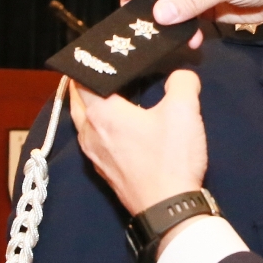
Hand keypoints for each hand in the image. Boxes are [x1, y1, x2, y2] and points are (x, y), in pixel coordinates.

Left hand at [68, 71, 207, 217]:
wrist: (168, 209)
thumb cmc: (170, 159)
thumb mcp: (184, 111)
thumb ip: (182, 82)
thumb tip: (181, 75)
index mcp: (101, 114)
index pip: (81, 79)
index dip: (89, 63)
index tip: (100, 53)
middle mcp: (90, 134)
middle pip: (78, 102)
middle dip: (87, 85)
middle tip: (105, 72)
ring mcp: (95, 156)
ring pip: (84, 123)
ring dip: (92, 108)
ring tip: (113, 96)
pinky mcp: (106, 172)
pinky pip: (95, 141)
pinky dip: (102, 128)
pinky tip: (123, 128)